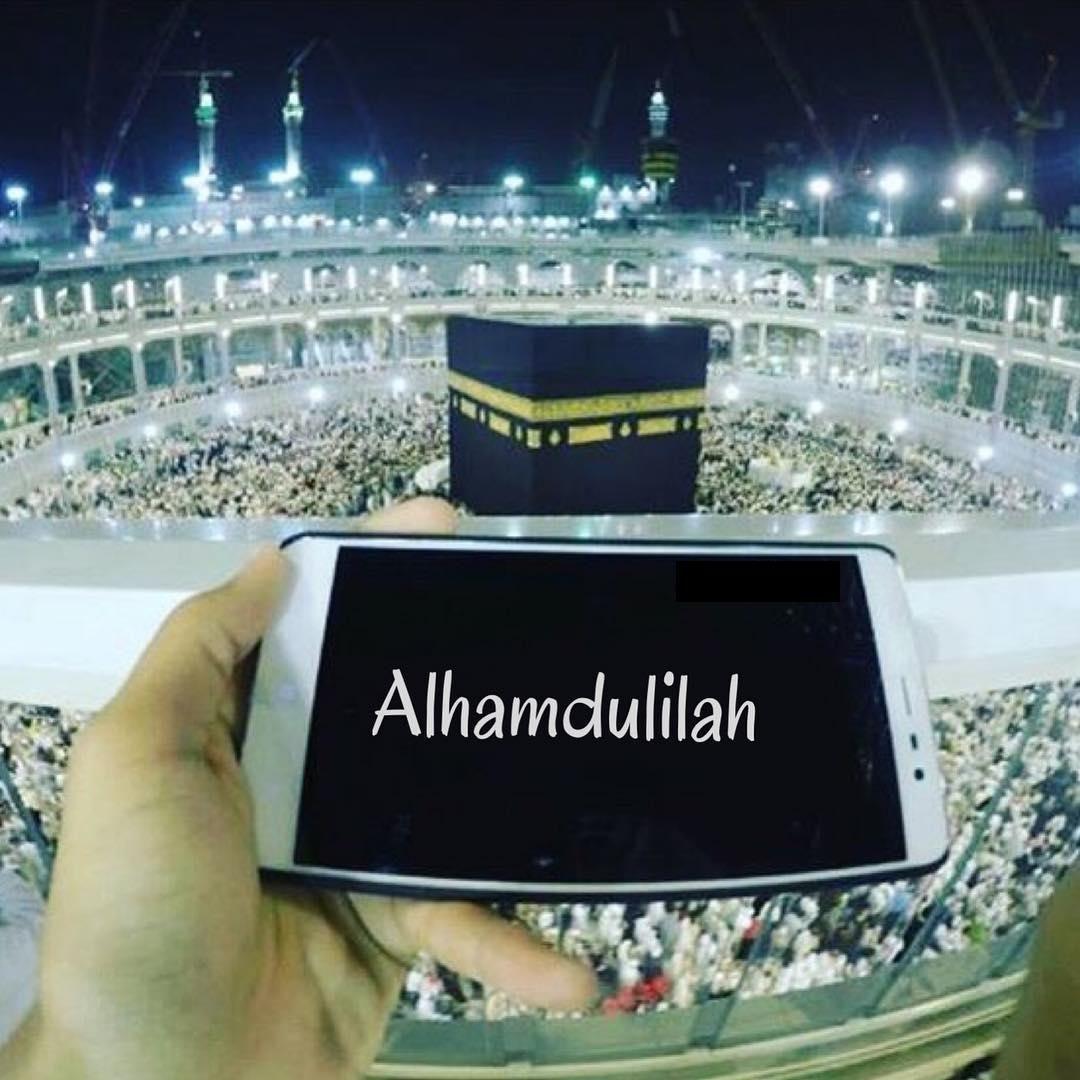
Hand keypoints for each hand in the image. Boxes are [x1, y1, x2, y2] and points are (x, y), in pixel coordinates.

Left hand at [4, 498, 595, 1079]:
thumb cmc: (139, 909)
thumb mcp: (137, 760)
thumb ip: (196, 651)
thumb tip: (273, 563)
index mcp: (240, 729)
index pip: (313, 623)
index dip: (374, 566)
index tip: (444, 527)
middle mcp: (303, 776)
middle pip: (396, 693)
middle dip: (463, 651)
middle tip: (546, 615)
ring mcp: (357, 850)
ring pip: (452, 799)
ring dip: (520, 793)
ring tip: (599, 761)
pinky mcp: (394, 925)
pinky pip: (464, 918)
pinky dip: (515, 946)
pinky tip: (572, 973)